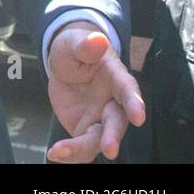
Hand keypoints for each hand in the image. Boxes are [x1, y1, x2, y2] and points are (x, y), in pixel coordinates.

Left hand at [46, 21, 145, 162]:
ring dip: (83, 148)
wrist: (64, 63)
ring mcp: (100, 118)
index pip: (128, 90)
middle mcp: (113, 102)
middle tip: (109, 149)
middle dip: (113, 136)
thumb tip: (97, 39)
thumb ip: (85, 44)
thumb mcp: (74, 42)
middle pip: (116, 122)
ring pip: (98, 139)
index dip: (134, 103)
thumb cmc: (75, 49)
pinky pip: (81, 145)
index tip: (139, 116)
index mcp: (116, 78)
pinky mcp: (85, 128)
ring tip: (61, 152)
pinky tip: (55, 154)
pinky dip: (70, 153)